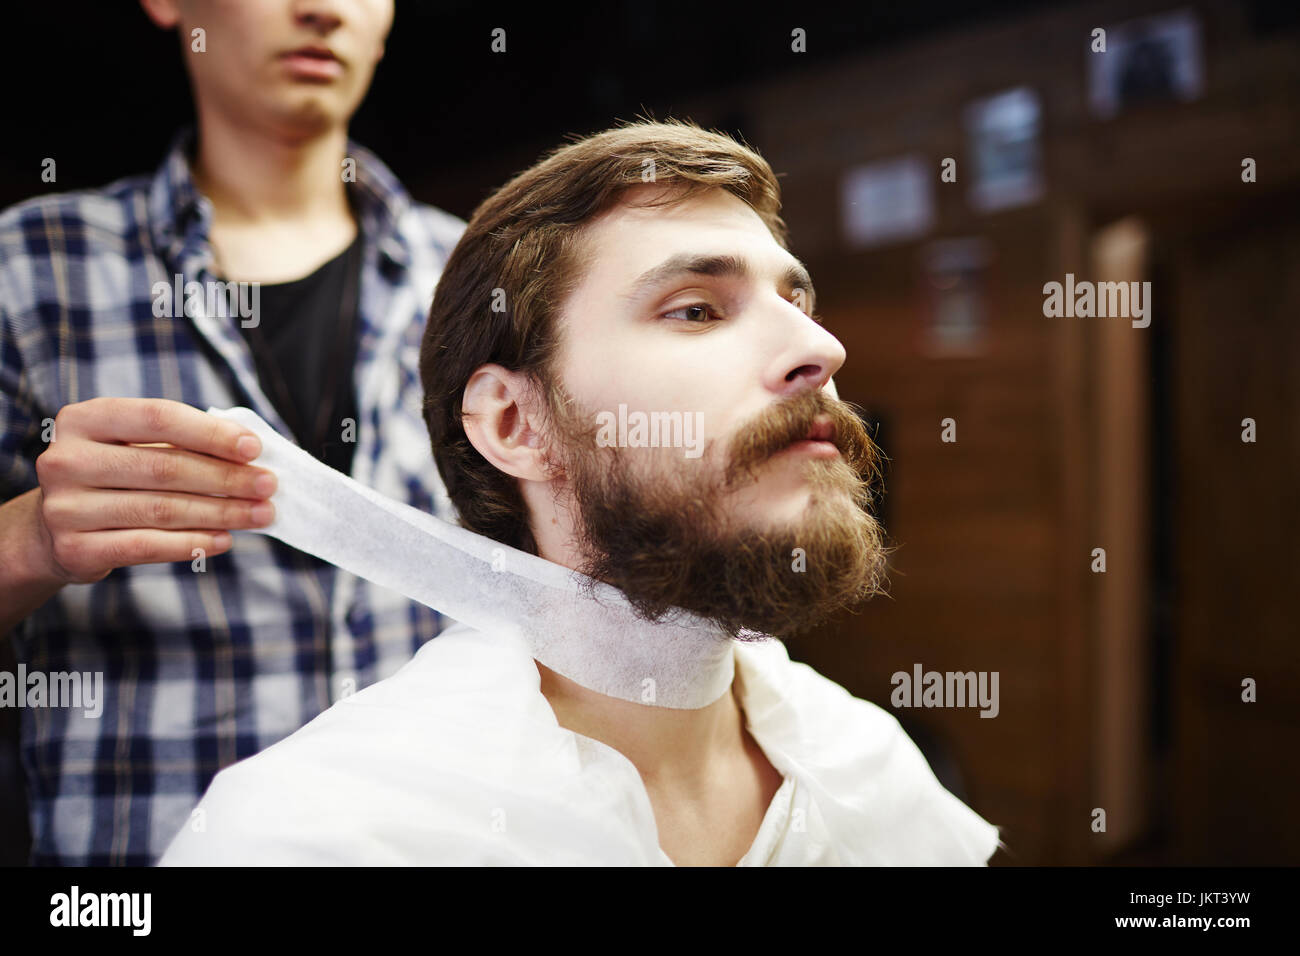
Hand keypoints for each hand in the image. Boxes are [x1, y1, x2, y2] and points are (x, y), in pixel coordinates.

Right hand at [28, 397, 276, 584]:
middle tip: (268, 486)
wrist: (53, 529)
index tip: (255, 448)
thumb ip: (181, 442)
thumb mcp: (134, 446)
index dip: (211, 433)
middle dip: (227, 477)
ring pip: (162, 509)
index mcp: (83, 419)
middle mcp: (66, 460)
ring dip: (221, 513)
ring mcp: (65, 507)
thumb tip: (251, 452)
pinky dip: (193, 543)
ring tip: (260, 515)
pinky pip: (147, 546)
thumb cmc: (114, 476)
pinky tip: (225, 540)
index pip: (159, 417)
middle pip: (165, 466)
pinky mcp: (74, 549)